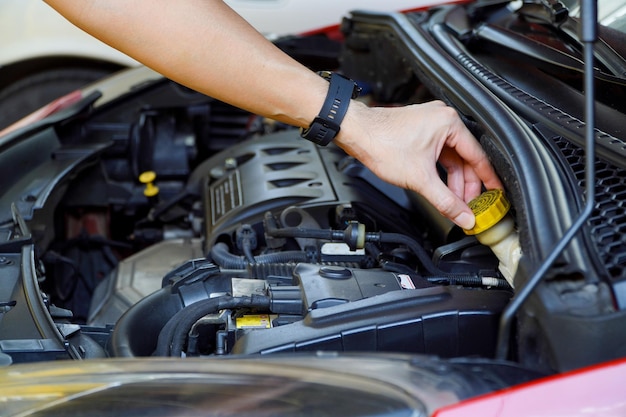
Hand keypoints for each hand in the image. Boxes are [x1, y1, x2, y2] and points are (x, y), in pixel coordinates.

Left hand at [336, 100, 502, 229]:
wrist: (356, 133)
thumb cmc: (382, 142)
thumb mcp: (420, 179)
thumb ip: (445, 201)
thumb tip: (463, 216)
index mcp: (449, 124)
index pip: (478, 156)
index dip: (488, 180)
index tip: (495, 194)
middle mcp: (443, 119)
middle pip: (466, 158)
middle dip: (467, 185)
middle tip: (471, 206)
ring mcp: (432, 124)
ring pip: (452, 158)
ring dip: (453, 180)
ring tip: (455, 201)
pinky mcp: (421, 131)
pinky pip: (440, 153)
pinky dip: (441, 171)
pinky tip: (441, 187)